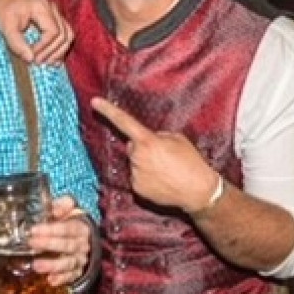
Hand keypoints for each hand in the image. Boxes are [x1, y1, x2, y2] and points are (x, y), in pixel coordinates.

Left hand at [0, 0, 73, 64]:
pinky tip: (53, 58)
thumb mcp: (5, 26)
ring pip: (68, 34)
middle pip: (64, 34)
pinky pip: (63, 33)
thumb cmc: (1, 8)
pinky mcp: (52, 17)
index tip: (31, 56)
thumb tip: (30, 59)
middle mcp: (52, 8)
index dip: (44, 48)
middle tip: (38, 62)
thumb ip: (17, 43)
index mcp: (42, 7)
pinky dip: (60, 46)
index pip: (53, 32)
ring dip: (60, 51)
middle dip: (53, 52)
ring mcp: (54, 12)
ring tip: (48, 63)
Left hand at [27, 196, 91, 286]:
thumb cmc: (71, 222)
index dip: (52, 229)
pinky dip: (61, 279)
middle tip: (31, 243)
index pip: (69, 228)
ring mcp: (80, 260)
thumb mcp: (70, 210)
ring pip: (69, 263)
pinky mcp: (77, 272)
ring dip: (53, 265)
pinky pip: (71, 277)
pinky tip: (50, 280)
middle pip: (68, 245)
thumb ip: (62, 205)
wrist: (85, 240)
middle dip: (49, 244)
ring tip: (36, 265)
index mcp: (81, 228)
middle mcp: (83, 245)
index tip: (34, 229)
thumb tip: (53, 208)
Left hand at [91, 97, 217, 213]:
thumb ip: (158, 135)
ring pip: (134, 163)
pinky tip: (161, 181)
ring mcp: (135, 174)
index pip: (124, 122)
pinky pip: (136, 178)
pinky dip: (146, 178)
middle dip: (143, 148)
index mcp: (147, 141)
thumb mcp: (177, 139)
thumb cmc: (191, 162)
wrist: (198, 191)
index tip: (95, 102)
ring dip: (145, 164)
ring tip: (166, 170)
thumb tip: (148, 139)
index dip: (108, 110)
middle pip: (132, 147)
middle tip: (163, 156)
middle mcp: (137, 157)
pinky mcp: (136, 189)